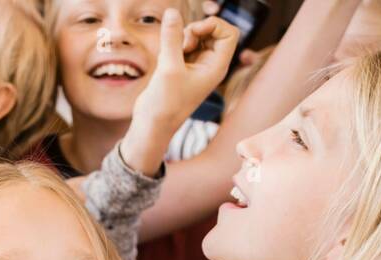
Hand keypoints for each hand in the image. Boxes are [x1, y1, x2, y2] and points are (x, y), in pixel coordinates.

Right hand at [123, 10, 238, 174]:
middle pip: (212, 31)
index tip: (194, 32)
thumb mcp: (168, 68)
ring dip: (181, 39)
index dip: (213, 25)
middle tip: (181, 45)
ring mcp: (195, 66)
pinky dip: (172, 46)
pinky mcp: (181, 68)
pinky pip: (181, 45)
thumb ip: (171, 38)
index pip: (229, 34)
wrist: (151, 126)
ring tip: (170, 57)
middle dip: (194, 31)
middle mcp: (209, 65)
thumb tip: (171, 12)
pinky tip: (164, 61)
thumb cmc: (165, 105)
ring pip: (195, 37)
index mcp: (216, 67)